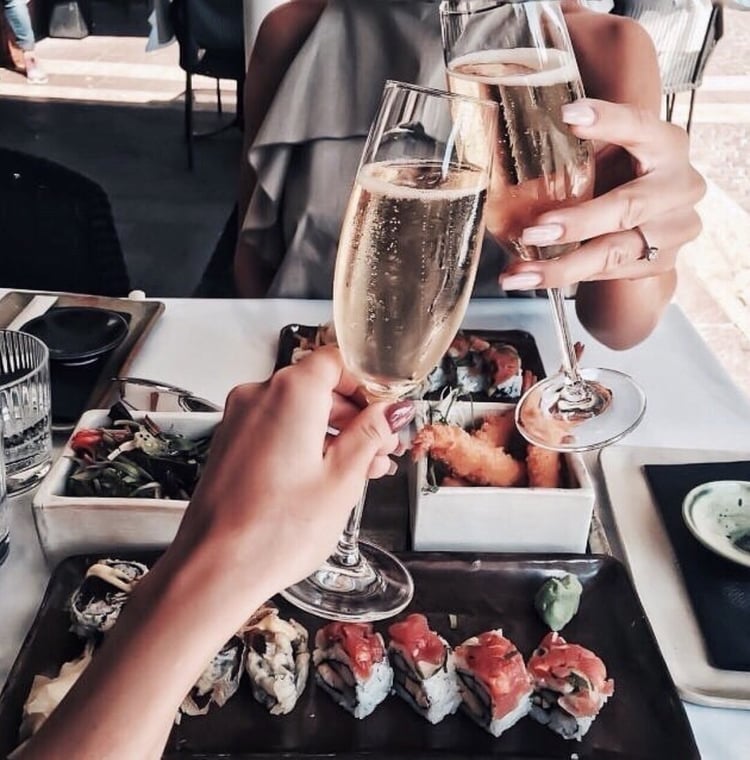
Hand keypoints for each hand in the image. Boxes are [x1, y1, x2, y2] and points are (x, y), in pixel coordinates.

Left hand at [171, 345, 412, 594]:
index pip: (337, 360)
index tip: (388, 408)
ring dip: (334, 432)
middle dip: (356, 415)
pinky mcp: (232, 443)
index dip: (369, 383)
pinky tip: (328, 474)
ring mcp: (240, 420)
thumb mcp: (342, 479)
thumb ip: (371, 435)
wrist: (214, 569)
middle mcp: (259, 397)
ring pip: (299, 410)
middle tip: (383, 446)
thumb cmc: (273, 531)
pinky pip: (277, 428)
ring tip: (362, 468)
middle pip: (319, 386)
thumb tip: (392, 411)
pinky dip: (306, 443)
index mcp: (290, 393)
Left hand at [499, 98, 705, 290]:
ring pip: (614, 252)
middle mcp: (679, 186)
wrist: (651, 219)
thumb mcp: (602, 154)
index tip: (566, 116)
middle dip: (577, 223)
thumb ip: (572, 147)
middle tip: (533, 231)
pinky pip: (608, 273)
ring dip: (561, 266)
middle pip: (628, 207)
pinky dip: (566, 276)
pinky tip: (530, 278)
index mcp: (666, 144)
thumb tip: (501, 141)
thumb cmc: (619, 174)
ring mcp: (674, 229)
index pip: (639, 126)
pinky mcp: (661, 263)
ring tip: (519, 273)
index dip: (606, 121)